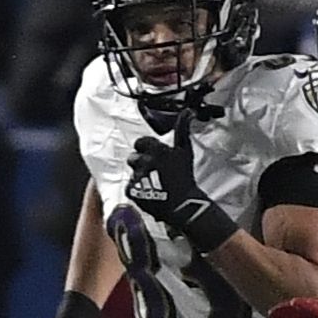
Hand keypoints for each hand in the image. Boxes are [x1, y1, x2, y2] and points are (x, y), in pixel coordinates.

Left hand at [126, 128, 234, 258]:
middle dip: (141, 162)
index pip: (140, 143)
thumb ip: (182, 130)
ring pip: (132, 172)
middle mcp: (144, 161)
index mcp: (155, 149)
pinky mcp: (132, 190)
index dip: (147, 149)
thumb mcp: (185, 151)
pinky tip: (150, 193)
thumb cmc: (185, 176)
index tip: (155, 157)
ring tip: (154, 184)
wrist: (184, 204)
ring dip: (140, 176)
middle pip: (133, 157)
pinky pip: (130, 187)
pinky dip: (138, 190)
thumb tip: (187, 112)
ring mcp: (137, 176)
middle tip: (154, 172)